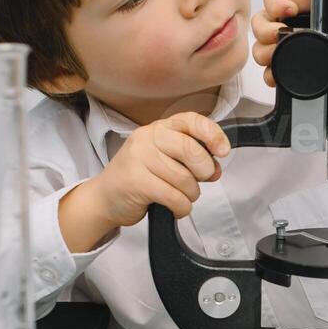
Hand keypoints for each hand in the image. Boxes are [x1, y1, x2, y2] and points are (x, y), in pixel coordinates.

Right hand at [87, 112, 230, 224]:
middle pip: (190, 150)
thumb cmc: (141, 177)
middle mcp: (148, 138)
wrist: (104, 197)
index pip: (191, 120)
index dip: (212, 134)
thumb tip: (215, 169)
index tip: (223, 151)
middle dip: (204, 170)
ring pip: (184, 178)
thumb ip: (192, 159)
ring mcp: (139, 158)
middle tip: (201, 180)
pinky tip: (176, 208)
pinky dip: (182, 207)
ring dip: (191, 194)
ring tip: (182, 196)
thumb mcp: (167, 160)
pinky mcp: (135, 181)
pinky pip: (174, 197)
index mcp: (160, 128)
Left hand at [251, 0, 327, 86]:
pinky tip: (289, 9)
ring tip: (282, 32)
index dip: (270, 72)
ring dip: (265, 31)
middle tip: (279, 52)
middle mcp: (290, 35)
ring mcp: (286, 15)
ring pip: (259, 25)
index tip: (275, 75)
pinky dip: (274, 5)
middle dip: (266, 53)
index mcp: (301, 52)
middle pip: (261, 47)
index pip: (274, 66)